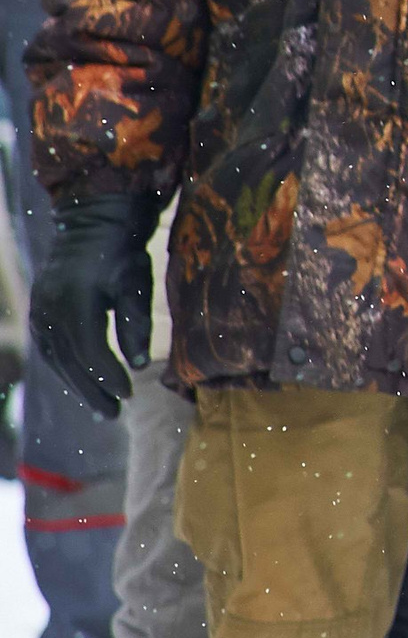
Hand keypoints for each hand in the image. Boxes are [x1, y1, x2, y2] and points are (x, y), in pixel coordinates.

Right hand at [30, 195, 154, 417]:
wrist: (93, 224)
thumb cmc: (123, 252)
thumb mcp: (136, 283)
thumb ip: (135, 324)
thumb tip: (139, 364)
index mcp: (74, 302)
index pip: (89, 352)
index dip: (108, 376)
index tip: (130, 394)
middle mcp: (49, 311)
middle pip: (70, 362)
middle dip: (93, 390)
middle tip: (115, 414)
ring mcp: (39, 312)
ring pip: (57, 360)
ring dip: (79, 385)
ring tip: (103, 408)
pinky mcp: (39, 312)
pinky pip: (51, 350)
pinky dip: (68, 369)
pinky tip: (84, 383)